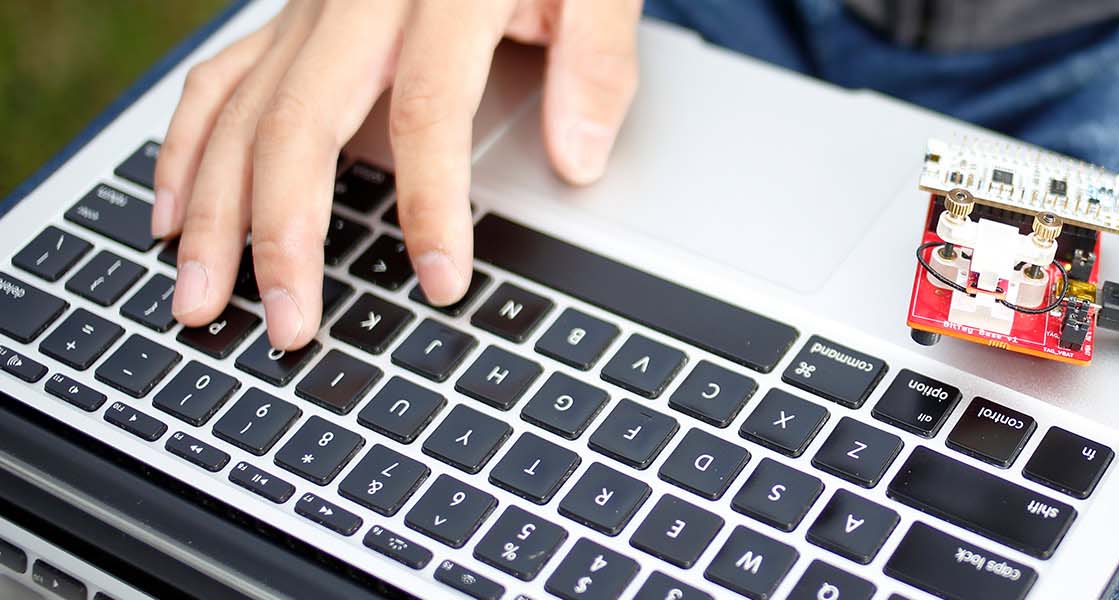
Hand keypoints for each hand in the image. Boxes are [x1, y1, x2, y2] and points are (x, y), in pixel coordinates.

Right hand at [154, 0, 641, 349]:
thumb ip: (596, 64)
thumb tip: (578, 160)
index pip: (428, 112)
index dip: (431, 204)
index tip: (441, 281)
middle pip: (301, 124)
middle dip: (286, 236)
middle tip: (291, 326)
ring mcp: (310, 9)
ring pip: (238, 112)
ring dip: (214, 212)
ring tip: (202, 300)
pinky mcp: (288, 18)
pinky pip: (217, 81)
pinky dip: (185, 149)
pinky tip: (171, 215)